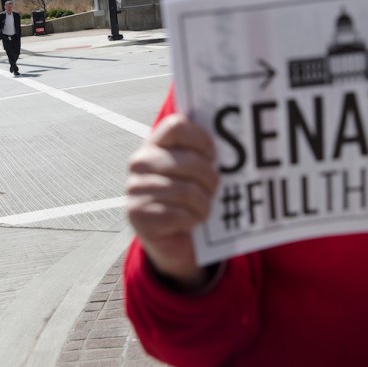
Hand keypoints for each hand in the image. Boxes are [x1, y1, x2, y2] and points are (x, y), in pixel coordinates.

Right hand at [127, 114, 218, 287]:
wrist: (171, 240)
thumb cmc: (186, 200)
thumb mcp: (191, 173)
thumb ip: (201, 155)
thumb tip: (231, 145)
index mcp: (153, 145)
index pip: (176, 126)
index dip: (201, 139)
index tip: (213, 156)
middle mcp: (140, 163)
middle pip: (188, 161)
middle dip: (209, 179)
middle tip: (213, 189)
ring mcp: (136, 189)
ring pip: (186, 191)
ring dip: (203, 204)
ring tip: (204, 208)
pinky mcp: (139, 215)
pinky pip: (179, 214)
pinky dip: (193, 220)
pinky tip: (192, 221)